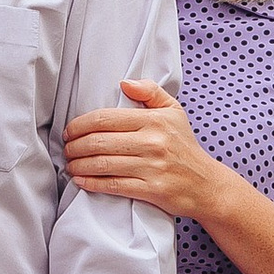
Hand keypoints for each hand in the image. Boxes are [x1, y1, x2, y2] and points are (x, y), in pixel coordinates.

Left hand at [61, 80, 224, 221]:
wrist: (205, 183)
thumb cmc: (184, 146)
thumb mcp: (174, 111)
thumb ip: (150, 91)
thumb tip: (124, 83)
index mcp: (154, 120)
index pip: (105, 119)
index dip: (80, 125)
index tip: (70, 131)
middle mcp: (152, 143)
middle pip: (99, 142)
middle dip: (75, 146)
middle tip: (67, 149)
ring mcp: (152, 168)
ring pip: (102, 164)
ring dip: (79, 165)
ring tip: (71, 165)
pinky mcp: (151, 190)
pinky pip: (113, 186)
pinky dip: (92, 184)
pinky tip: (82, 181)